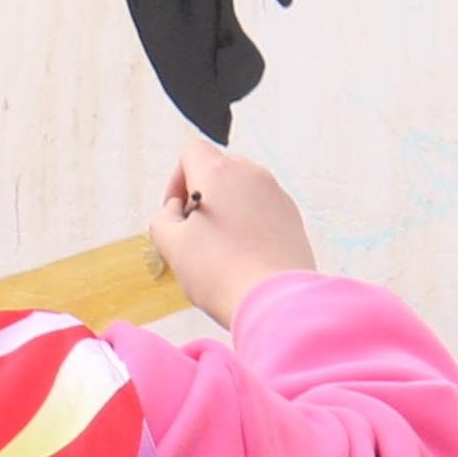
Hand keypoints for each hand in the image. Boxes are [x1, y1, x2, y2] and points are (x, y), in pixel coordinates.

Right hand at [150, 137, 319, 326]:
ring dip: (226, 213)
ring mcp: (278, 196)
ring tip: (220, 251)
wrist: (275, 303)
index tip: (177, 211)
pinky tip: (242, 257)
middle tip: (195, 234)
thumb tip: (176, 210)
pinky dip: (249, 226)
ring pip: (242, 193)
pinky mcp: (293, 219)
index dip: (176, 180)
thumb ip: (163, 218)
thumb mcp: (171, 245)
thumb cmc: (224, 274)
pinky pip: (263, 212)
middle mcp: (254, 176)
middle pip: (219, 171)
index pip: (192, 152)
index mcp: (221, 173)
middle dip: (202, 197)